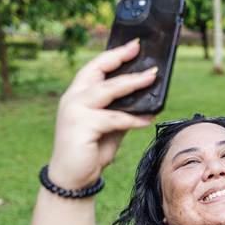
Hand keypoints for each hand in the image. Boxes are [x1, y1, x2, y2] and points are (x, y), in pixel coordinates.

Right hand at [48, 39, 156, 189]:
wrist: (73, 178)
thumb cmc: (90, 151)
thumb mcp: (109, 128)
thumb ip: (122, 112)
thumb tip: (146, 101)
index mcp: (78, 95)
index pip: (95, 67)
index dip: (115, 55)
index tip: (134, 45)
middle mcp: (72, 98)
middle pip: (100, 71)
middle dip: (124, 61)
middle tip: (147, 58)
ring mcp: (74, 110)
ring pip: (108, 91)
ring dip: (132, 83)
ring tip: (152, 79)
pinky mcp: (81, 126)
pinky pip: (114, 118)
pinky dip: (133, 118)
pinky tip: (148, 119)